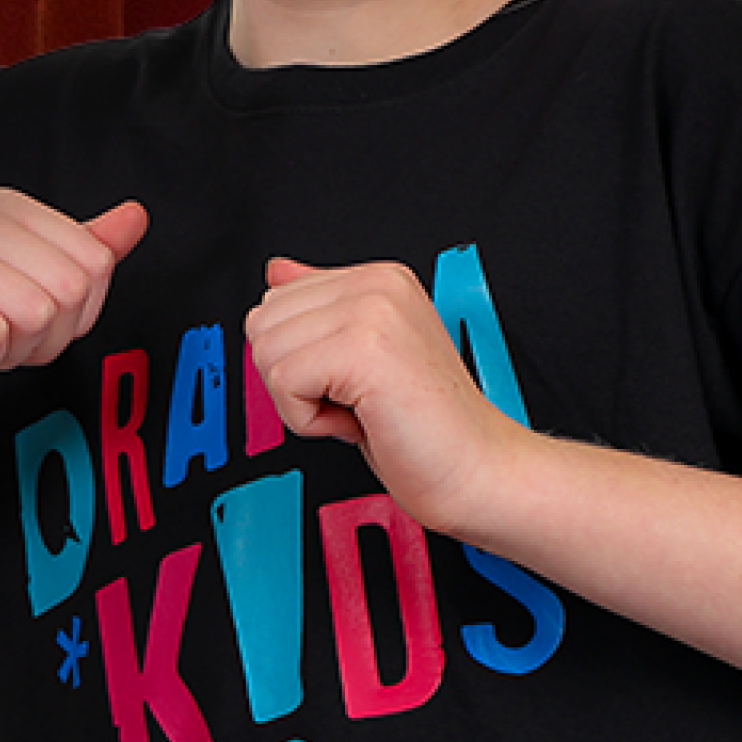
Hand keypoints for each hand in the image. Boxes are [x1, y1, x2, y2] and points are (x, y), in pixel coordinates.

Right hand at [0, 193, 147, 433]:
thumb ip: (83, 251)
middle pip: (70, 290)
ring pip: (34, 315)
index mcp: (10, 206)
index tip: (24, 317)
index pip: (96, 263)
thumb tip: (137, 215)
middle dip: (42, 337)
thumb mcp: (29, 289)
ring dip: (8, 351)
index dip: (73, 315)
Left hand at [244, 256, 525, 536]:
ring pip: (267, 353)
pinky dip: (310, 422)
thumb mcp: (360, 356)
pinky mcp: (364, 348)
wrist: (478, 471)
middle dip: (293, 379)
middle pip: (262, 323)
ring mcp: (373, 310)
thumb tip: (275, 271)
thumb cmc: (427, 430)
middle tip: (356, 400)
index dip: (301, 361)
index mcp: (378, 279)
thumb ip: (320, 307)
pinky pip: (284, 385)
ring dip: (301, 403)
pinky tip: (360, 422)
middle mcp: (377, 283)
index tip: (354, 382)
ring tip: (360, 410)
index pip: (276, 301)